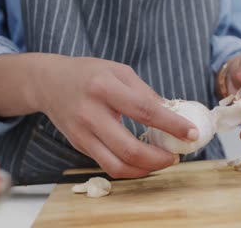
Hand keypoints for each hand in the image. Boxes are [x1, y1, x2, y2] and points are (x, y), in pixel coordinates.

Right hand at [33, 56, 197, 177]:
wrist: (49, 82)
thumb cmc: (89, 73)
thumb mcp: (119, 71)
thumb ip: (144, 93)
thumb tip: (171, 114)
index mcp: (104, 88)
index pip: (144, 111)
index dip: (172, 125)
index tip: (192, 134)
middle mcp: (90, 113)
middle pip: (129, 149)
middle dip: (159, 159)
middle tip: (177, 156)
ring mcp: (82, 133)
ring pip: (117, 165)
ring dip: (145, 169)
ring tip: (162, 162)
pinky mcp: (79, 145)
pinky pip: (107, 165)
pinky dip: (130, 168)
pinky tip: (144, 161)